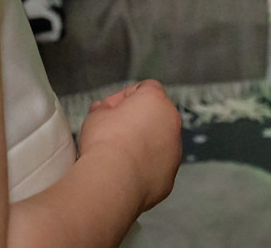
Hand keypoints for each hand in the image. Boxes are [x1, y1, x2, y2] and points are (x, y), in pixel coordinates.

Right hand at [79, 80, 181, 212]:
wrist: (114, 182)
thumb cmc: (104, 143)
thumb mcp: (95, 116)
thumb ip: (103, 109)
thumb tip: (103, 111)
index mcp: (156, 101)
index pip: (145, 88)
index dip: (124, 97)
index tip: (109, 110)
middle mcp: (172, 123)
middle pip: (155, 116)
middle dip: (136, 121)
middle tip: (112, 132)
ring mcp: (174, 151)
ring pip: (159, 143)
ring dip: (143, 146)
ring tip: (118, 157)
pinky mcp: (170, 177)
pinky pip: (157, 167)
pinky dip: (144, 168)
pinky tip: (125, 174)